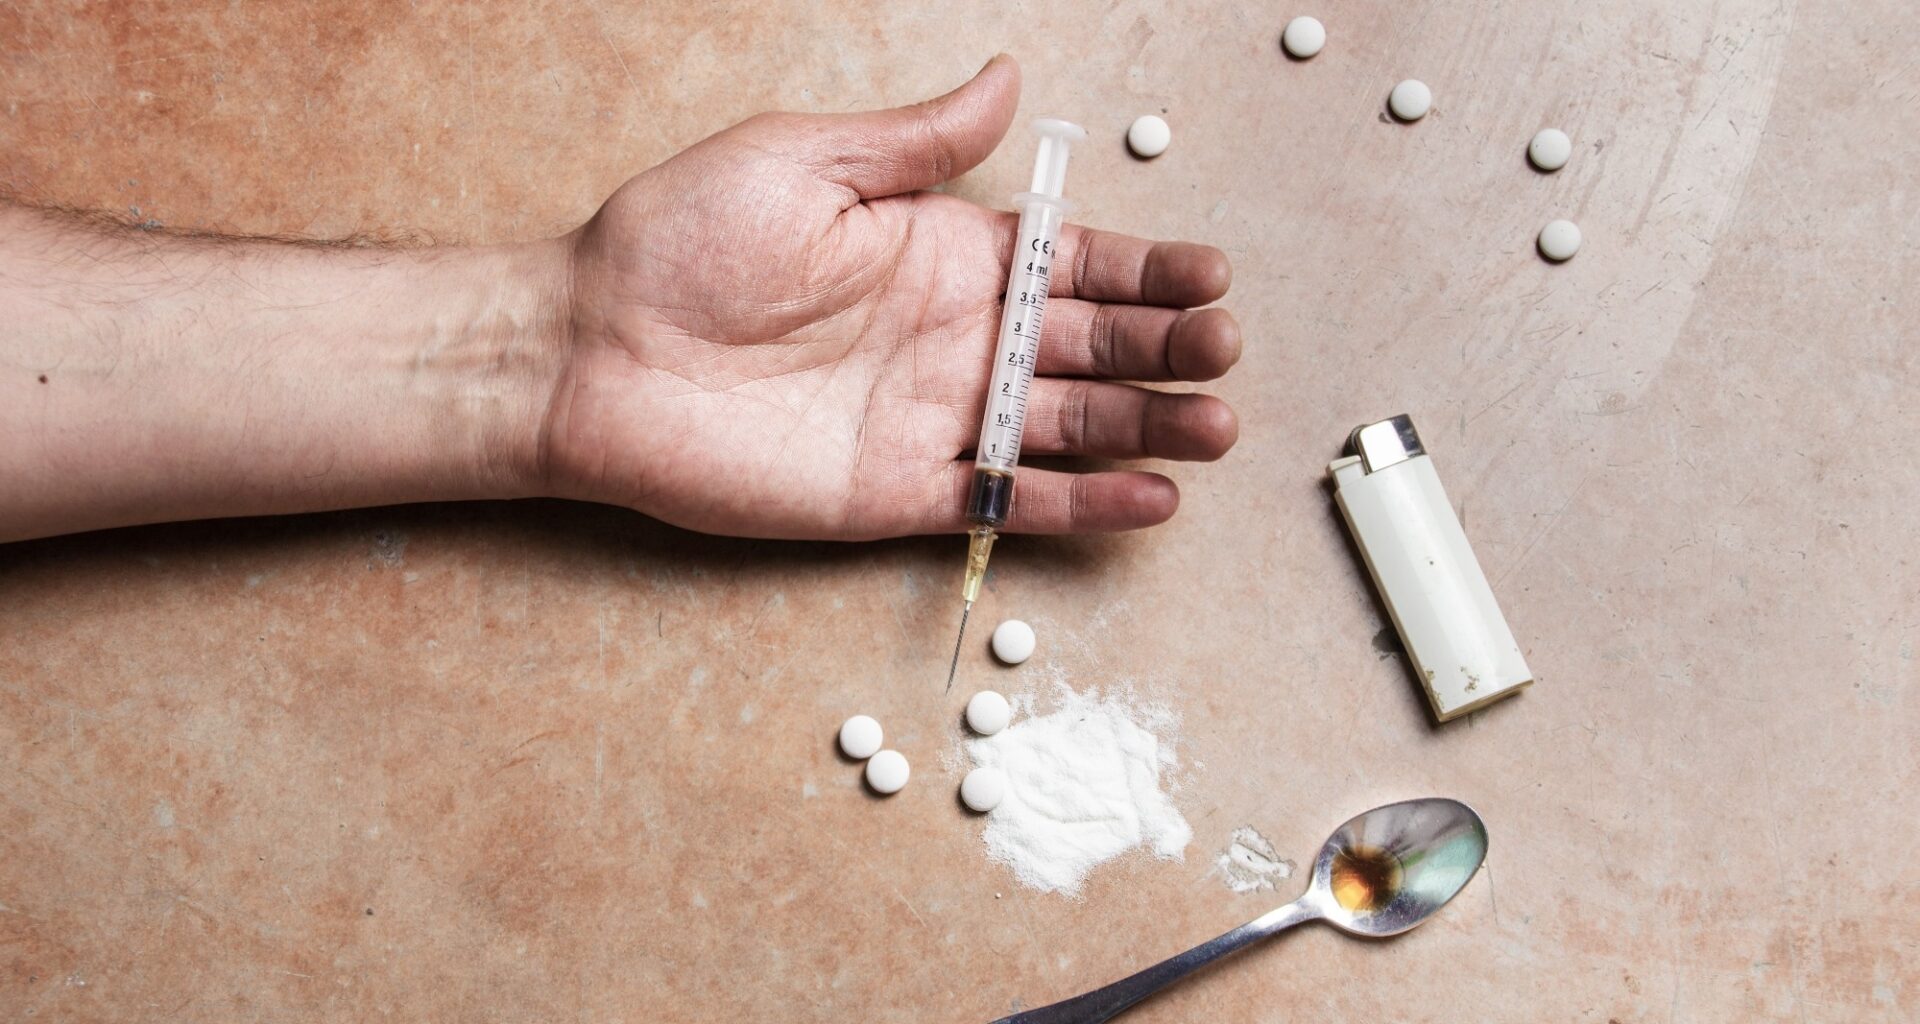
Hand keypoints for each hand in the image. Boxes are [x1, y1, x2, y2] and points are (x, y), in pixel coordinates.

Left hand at [544, 55, 1240, 540]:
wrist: (586, 349)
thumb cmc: (675, 242)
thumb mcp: (799, 159)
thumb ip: (913, 141)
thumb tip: (1007, 82)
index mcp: (937, 252)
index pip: (1070, 262)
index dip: (1144, 270)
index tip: (1207, 274)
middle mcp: (949, 337)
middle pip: (1086, 346)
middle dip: (1164, 347)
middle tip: (1221, 349)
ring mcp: (929, 418)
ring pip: (1065, 426)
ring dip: (1145, 428)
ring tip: (1214, 428)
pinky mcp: (896, 493)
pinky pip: (1005, 500)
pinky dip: (1079, 503)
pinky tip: (1147, 499)